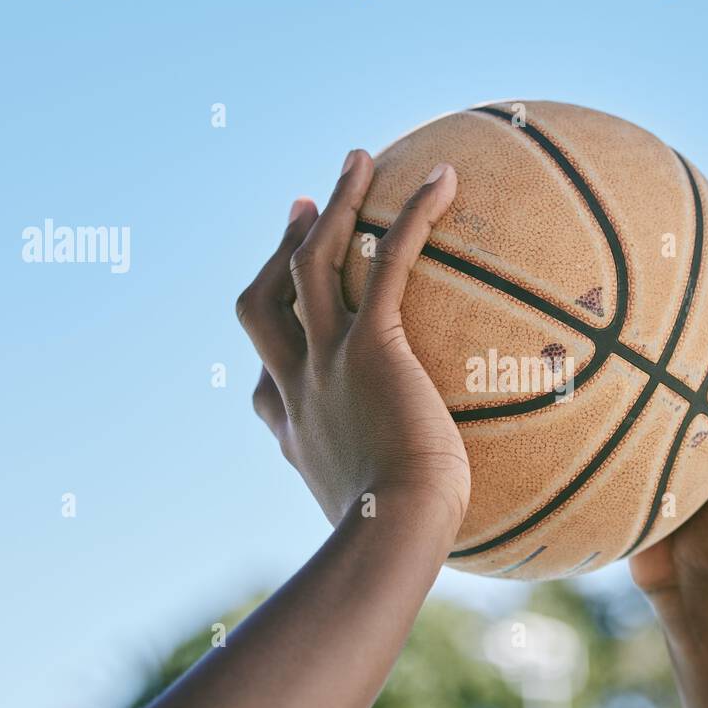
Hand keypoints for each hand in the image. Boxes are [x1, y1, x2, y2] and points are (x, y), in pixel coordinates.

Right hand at [237, 150, 470, 535]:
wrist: (391, 537)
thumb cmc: (398, 546)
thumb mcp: (381, 533)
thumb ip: (392, 522)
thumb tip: (434, 543)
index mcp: (293, 433)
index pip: (265, 385)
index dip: (271, 349)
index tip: (288, 327)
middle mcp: (297, 388)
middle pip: (264, 303)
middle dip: (278, 253)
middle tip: (301, 212)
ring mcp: (325, 362)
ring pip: (310, 263)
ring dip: (332, 206)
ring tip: (357, 161)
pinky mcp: (370, 345)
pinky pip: (385, 263)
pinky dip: (410, 216)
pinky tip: (444, 179)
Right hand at [630, 194, 707, 629]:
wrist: (694, 589)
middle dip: (694, 254)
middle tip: (669, 201)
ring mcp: (676, 410)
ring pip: (659, 342)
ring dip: (642, 297)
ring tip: (610, 250)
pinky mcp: (642, 434)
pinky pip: (620, 384)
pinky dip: (601, 356)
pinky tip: (563, 336)